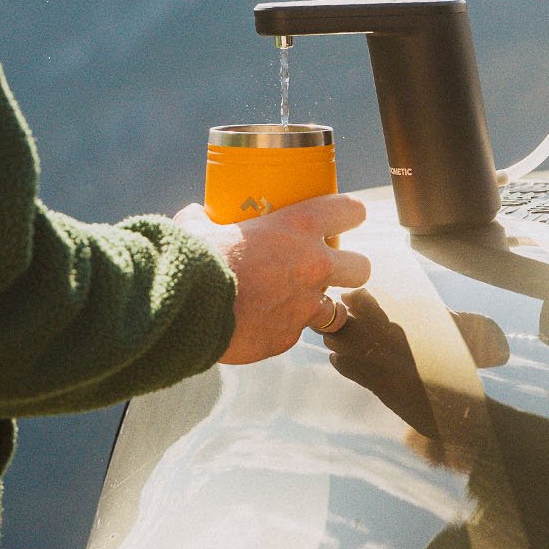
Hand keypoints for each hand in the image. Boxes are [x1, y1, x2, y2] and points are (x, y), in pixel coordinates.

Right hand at [174, 196, 370, 363]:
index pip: (351, 211)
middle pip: (361, 267)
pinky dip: (283, 329)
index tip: (345, 218)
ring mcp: (304, 305)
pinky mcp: (288, 337)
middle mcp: (313, 264)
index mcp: (299, 226)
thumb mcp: (200, 224)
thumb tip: (197, 214)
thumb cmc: (195, 257)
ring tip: (296, 304)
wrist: (186, 307)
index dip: (351, 214)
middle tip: (325, 268)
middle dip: (349, 268)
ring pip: (337, 311)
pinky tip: (261, 324)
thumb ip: (207, 218)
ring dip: (321, 308)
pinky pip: (295, 333)